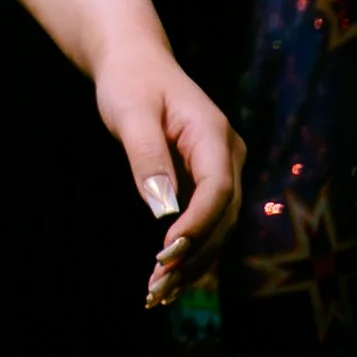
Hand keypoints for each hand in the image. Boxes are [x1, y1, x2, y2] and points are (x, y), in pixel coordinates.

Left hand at [92, 39, 243, 306]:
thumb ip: (147, 157)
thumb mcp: (130, 114)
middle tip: (157, 287)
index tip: (167, 252)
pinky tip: (166, 279)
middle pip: (222, 216)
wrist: (135, 62)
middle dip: (193, 254)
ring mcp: (220, 169)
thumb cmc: (130, 81)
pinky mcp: (207, 181)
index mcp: (214, 134)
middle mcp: (226, 155)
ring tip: (158, 294)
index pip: (218, 189)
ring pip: (217, 226)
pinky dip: (188, 251)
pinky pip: (205, 221)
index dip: (198, 224)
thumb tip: (162, 209)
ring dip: (192, 262)